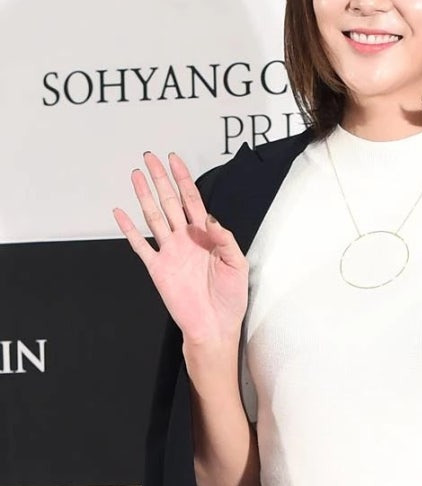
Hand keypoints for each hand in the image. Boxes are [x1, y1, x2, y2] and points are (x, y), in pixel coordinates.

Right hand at [112, 150, 248, 345]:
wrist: (214, 327)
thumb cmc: (229, 299)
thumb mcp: (237, 264)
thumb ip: (225, 239)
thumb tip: (209, 217)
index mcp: (206, 236)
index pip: (192, 200)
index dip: (183, 179)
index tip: (174, 160)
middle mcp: (185, 240)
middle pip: (170, 202)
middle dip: (160, 179)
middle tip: (150, 158)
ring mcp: (170, 253)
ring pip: (154, 217)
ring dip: (144, 196)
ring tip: (136, 175)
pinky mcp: (158, 269)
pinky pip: (140, 245)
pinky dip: (129, 229)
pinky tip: (120, 213)